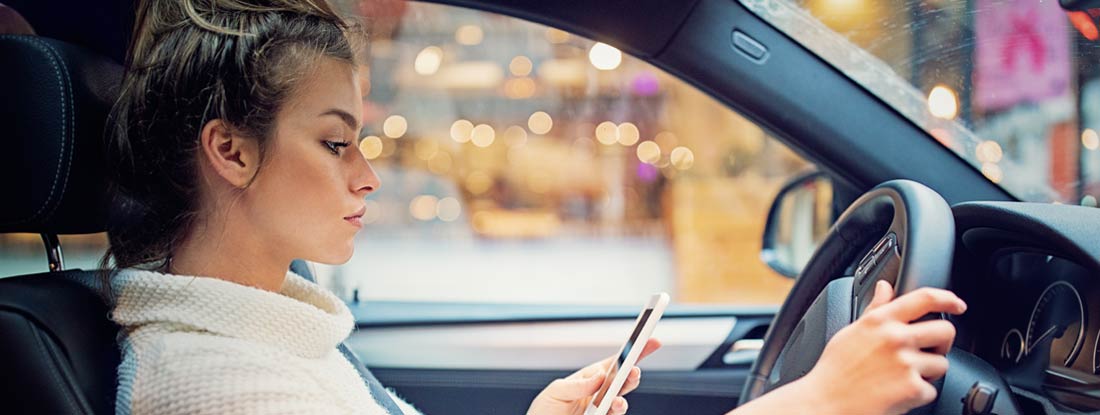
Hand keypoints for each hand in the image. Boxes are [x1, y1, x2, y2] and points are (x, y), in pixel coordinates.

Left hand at [527, 338, 661, 414]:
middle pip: (624, 380)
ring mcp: (603, 409)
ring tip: (619, 399)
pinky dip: (617, 410)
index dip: (635, 350)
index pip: (616, 361)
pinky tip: (615, 405)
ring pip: (621, 400)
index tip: (651, 340)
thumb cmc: (545, 410)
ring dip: (623, 398)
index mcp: (591, 377)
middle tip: (634, 370)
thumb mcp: (555, 392)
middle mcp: (601, 393)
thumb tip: (600, 377)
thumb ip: (577, 385)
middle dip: (632, 374)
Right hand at [799, 281, 966, 414]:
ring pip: (942, 364)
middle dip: (941, 344)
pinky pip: (931, 390)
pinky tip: (897, 394)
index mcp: (880, 321)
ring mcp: (906, 363)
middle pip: (945, 331)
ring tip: (903, 378)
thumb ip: (875, 309)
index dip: (947, 299)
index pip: (924, 299)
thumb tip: (884, 287)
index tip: (957, 304)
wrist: (825, 403)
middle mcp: (895, 338)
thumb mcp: (851, 332)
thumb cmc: (834, 370)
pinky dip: (918, 396)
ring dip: (929, 373)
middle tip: (926, 352)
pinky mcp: (912, 388)